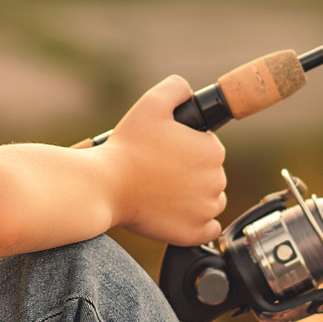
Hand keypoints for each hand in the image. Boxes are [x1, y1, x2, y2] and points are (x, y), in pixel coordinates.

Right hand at [99, 76, 226, 246]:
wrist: (106, 186)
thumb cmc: (127, 147)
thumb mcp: (151, 104)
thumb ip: (176, 88)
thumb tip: (189, 91)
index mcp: (212, 151)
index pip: (208, 147)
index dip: (186, 147)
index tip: (165, 152)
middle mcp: (216, 181)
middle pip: (209, 174)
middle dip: (190, 172)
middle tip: (160, 171)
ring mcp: (206, 210)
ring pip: (210, 200)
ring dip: (194, 197)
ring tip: (164, 191)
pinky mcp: (194, 233)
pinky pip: (207, 228)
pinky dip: (195, 223)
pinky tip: (176, 213)